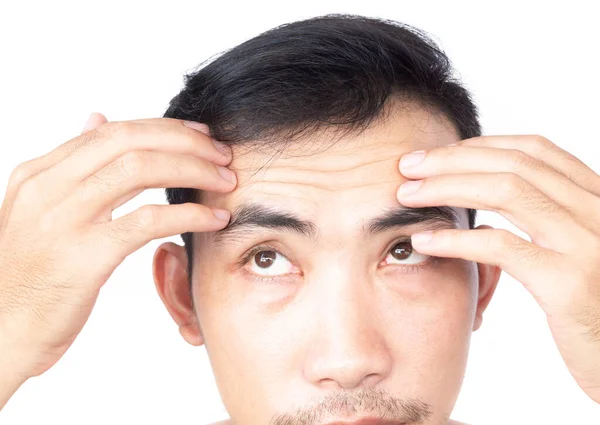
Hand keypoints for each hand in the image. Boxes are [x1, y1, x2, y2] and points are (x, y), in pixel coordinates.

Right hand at [0, 113, 235, 384]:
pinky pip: (147, 221)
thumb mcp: (40, 209)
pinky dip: (188, 214)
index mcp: (38, 173)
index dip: (164, 128)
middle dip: (185, 142)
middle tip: (222, 154)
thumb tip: (98, 119)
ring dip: (193, 170)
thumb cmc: (27, 276)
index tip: (201, 135)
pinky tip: (214, 218)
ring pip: (140, 169)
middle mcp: (48, 187)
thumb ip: (71, 166)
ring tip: (225, 181)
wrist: (0, 333)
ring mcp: (64, 219)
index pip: (112, 131)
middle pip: (129, 140)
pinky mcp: (84, 256)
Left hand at [397, 135, 599, 403]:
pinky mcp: (569, 283)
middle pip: (513, 164)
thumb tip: (493, 199)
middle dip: (452, 160)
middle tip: (407, 166)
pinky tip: (423, 240)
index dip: (480, 146)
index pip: (535, 150)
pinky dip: (455, 238)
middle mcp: (597, 210)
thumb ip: (551, 221)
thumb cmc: (597, 310)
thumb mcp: (581, 251)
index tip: (438, 154)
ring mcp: (587, 243)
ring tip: (406, 196)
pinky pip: (501, 246)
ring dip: (446, 188)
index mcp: (599, 198)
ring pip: (505, 192)